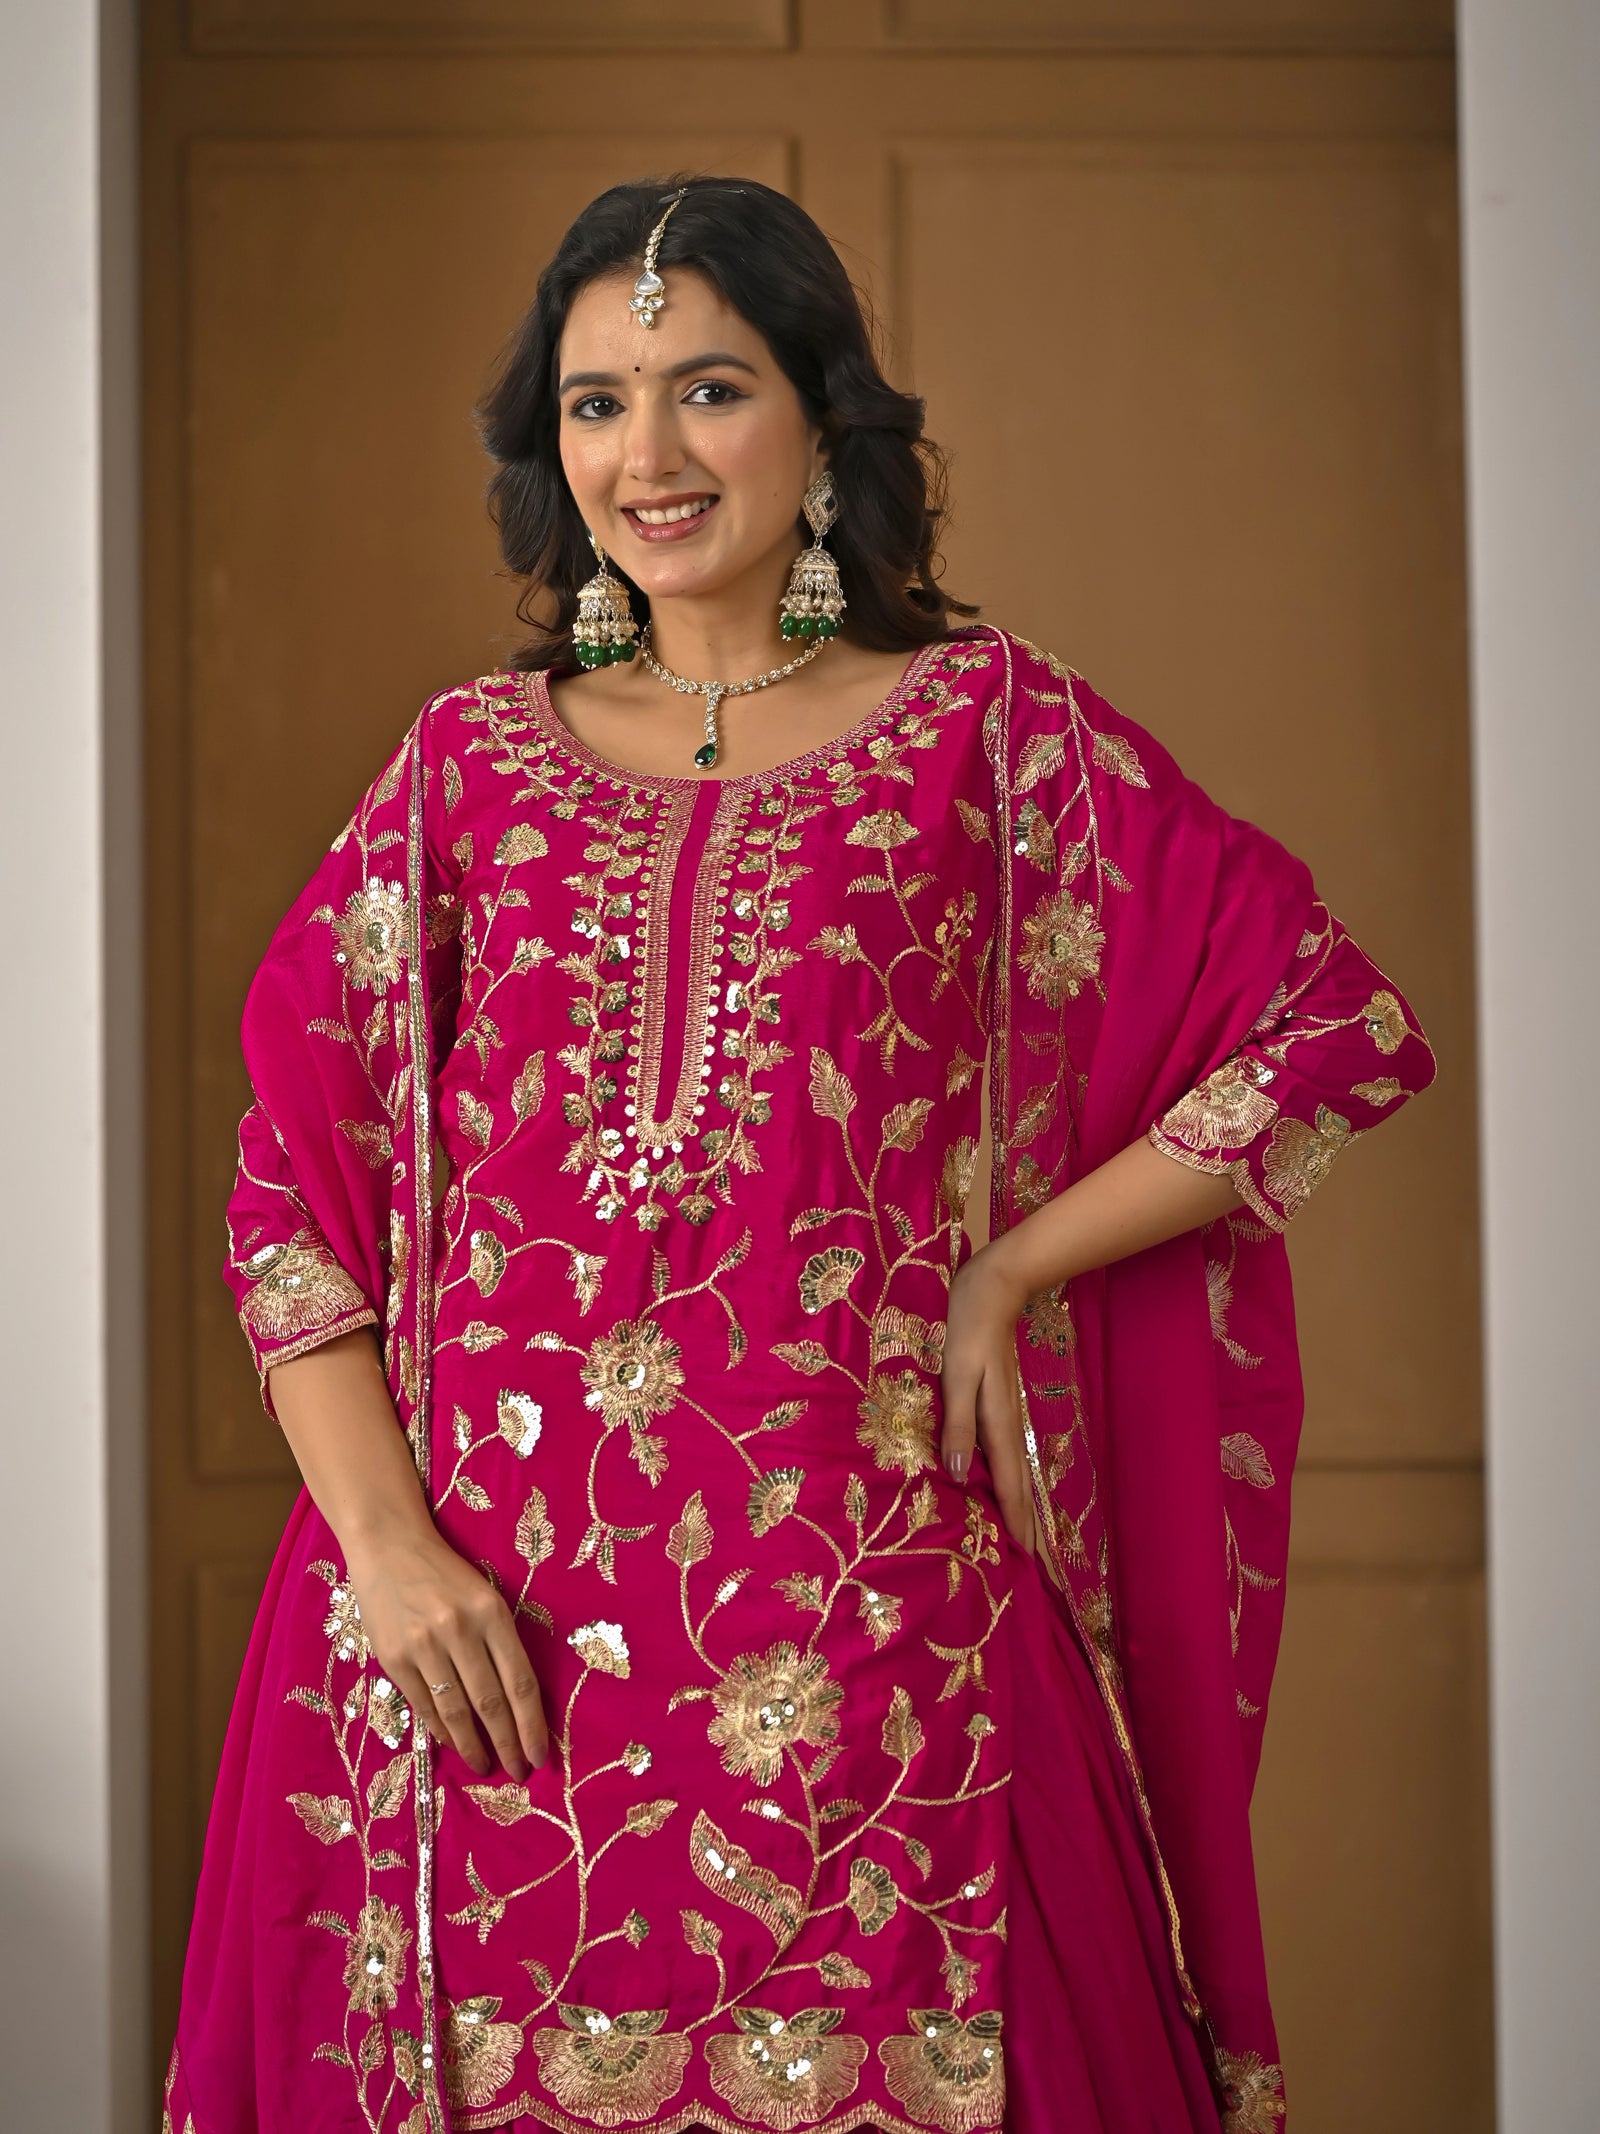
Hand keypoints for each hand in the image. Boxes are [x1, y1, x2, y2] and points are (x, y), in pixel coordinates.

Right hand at [344, 1524, 548, 1780]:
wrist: (389, 1547)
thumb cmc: (446, 1574)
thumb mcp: (486, 1596)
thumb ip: (501, 1642)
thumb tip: (519, 1703)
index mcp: (492, 1613)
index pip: (520, 1681)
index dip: (532, 1724)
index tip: (541, 1753)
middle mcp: (459, 1630)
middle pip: (491, 1702)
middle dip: (508, 1744)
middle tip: (519, 1773)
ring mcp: (424, 1646)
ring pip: (456, 1711)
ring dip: (474, 1746)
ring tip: (486, 1766)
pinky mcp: (394, 1659)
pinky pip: (424, 1706)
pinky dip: (442, 1731)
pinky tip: (455, 1745)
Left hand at [940, 1244, 1036, 1554]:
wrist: (992, 1286)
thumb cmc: (967, 1329)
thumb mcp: (957, 1375)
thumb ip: (959, 1424)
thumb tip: (963, 1479)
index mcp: (999, 1424)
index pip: (1011, 1488)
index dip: (1018, 1528)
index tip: (1029, 1569)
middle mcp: (1007, 1425)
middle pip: (1018, 1486)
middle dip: (1024, 1527)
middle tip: (1032, 1569)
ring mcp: (1004, 1413)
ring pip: (1012, 1470)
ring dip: (1015, 1506)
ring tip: (1017, 1540)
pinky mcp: (996, 1402)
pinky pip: (1004, 1451)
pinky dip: (1005, 1477)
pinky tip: (994, 1484)